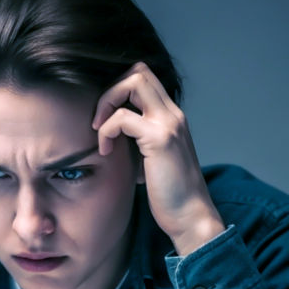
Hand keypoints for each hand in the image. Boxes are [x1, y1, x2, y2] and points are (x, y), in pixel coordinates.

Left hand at [92, 62, 224, 255]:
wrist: (190, 217)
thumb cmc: (169, 194)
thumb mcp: (150, 159)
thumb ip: (136, 140)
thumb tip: (110, 131)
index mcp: (171, 118)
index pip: (145, 79)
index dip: (118, 90)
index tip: (105, 118)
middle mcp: (173, 115)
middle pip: (139, 71)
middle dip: (110, 90)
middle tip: (99, 121)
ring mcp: (168, 124)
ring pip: (133, 82)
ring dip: (106, 104)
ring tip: (100, 134)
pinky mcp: (160, 140)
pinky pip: (123, 117)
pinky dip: (106, 130)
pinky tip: (105, 152)